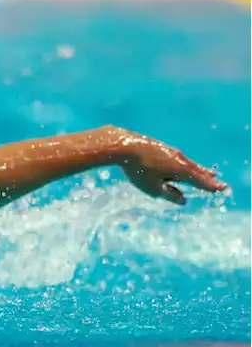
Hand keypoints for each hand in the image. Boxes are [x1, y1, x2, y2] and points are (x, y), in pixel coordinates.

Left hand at [109, 128, 226, 204]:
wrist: (124, 145)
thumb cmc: (138, 169)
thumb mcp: (153, 188)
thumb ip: (169, 195)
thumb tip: (183, 200)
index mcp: (181, 170)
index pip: (199, 181)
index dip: (210, 186)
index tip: (222, 189)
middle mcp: (180, 159)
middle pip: (197, 170)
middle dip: (208, 178)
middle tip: (220, 182)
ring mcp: (172, 152)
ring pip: (189, 163)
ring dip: (199, 169)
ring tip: (209, 173)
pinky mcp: (162, 148)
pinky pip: (179, 159)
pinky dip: (187, 164)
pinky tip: (185, 165)